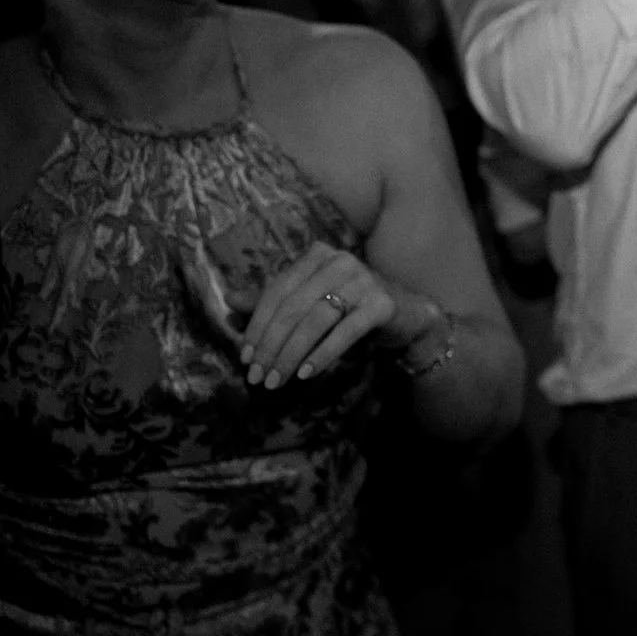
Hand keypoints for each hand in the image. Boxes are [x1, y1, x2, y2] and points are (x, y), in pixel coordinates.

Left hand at [238, 242, 438, 387]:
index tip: (245, 357)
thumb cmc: (351, 307)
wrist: (406, 315)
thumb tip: (229, 301)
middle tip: (258, 376)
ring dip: (291, 355)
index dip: (257, 326)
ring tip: (277, 380)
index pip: (277, 291)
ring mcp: (363, 280)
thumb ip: (274, 301)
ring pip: (315, 321)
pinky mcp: (381, 303)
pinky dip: (322, 354)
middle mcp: (339, 261)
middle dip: (271, 346)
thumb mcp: (310, 301)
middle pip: (293, 307)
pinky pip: (344, 332)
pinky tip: (306, 374)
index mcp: (317, 255)